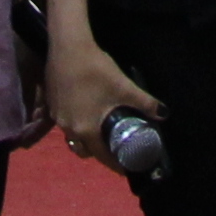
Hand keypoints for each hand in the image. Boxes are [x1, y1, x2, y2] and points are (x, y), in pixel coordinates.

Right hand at [47, 34, 161, 163]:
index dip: (115, 164)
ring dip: (86, 138)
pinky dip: (76, 124)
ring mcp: (57, 117)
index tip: (125, 167)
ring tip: (100, 131)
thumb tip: (164, 114)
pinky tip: (84, 111)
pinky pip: (65, 123)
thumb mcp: (124, 87)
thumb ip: (145, 103)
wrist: (68, 47)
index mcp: (86, 130)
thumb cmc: (96, 70)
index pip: (102, 157)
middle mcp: (69, 128)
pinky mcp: (51, 105)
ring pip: (73, 137)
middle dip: (99, 154)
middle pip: (85, 150)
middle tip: (114, 147)